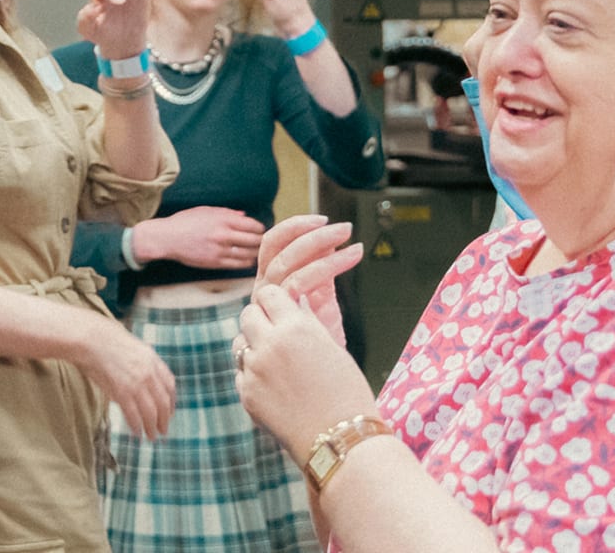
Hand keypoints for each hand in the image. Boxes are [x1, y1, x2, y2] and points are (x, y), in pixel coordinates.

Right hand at [80, 316, 175, 437]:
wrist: (90, 338)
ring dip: (152, 426)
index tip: (169, 412)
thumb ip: (142, 366)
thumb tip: (142, 387)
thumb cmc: (105, 342)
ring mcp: (136, 382)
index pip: (170, 385)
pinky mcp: (122, 390)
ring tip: (151, 436)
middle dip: (164, 419)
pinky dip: (137, 425)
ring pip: (150, 411)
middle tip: (163, 431)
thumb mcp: (132, 348)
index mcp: (153, 360)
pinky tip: (136, 432)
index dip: (171, 402)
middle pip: (162, 402)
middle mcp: (149, 372)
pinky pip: (133, 414)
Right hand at [132, 206, 264, 268]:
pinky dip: (246, 262)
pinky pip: (238, 264)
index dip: (260, 229)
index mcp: (223, 219)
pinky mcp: (215, 262)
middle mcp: (224, 234)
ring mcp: (220, 250)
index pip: (253, 225)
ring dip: (255, 253)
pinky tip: (247, 260)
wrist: (167, 238)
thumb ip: (227, 213)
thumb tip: (244, 216)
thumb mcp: (205, 211)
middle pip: (255, 240)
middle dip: (261, 241)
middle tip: (262, 242)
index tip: (260, 230)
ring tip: (256, 252)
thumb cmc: (185, 222)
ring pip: (249, 254)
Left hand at [235, 284, 376, 458]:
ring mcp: (254, 370)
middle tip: (273, 332)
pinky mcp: (246, 394)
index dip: (274, 301)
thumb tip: (295, 302)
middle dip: (259, 319)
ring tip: (275, 362)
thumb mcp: (333, 349)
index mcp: (296, 328)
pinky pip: (240, 373)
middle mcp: (270, 344)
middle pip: (247, 314)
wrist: (342, 441)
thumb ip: (308, 324)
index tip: (279, 309)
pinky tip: (274, 387)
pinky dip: (252, 375)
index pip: (268, 294)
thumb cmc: (347, 394)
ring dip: (251, 347)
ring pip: (239, 344)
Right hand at [254, 214, 363, 347]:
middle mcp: (263, 294)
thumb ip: (321, 279)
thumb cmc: (320, 355)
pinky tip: (350, 256)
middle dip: (305, 229)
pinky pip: (299, 280)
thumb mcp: (322, 309)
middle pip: (272, 247)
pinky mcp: (280, 317)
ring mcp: (268, 306)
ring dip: (319, 241)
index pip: (272, 245)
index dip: (296, 228)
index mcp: (269, 289)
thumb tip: (329, 246)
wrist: (320, 393)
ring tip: (348, 236)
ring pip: (284, 261)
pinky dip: (328, 264)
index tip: (325, 222)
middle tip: (339, 225)